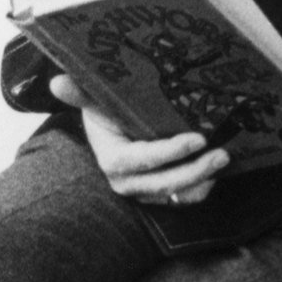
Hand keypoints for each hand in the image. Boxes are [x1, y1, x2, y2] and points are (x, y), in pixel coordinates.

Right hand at [51, 74, 229, 204]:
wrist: (113, 130)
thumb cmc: (107, 112)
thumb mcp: (95, 100)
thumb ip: (80, 92)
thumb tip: (57, 82)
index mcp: (112, 159)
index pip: (142, 160)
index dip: (171, 152)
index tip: (197, 139)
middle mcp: (127, 182)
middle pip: (165, 183)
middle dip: (196, 170)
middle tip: (222, 153)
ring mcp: (146, 191)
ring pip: (178, 194)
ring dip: (204, 180)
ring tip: (225, 159)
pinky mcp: (162, 194)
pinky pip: (185, 199)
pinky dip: (202, 188)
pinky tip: (218, 172)